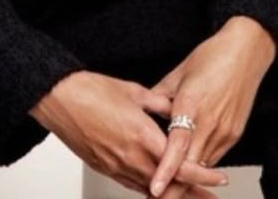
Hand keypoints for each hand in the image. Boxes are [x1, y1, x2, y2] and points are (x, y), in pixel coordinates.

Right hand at [30, 70, 228, 195]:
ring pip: (150, 190)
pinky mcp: (104, 168)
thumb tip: (174, 108)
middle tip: (211, 198)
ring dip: (172, 194)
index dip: (203, 175)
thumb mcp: (132, 91)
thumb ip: (157, 103)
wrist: (58, 99)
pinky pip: (132, 185)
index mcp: (142, 136)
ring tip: (189, 197)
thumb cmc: (90, 90)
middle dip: (193, 193)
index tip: (219, 179)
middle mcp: (131, 157)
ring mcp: (116, 166)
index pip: (180, 164)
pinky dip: (149, 188)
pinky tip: (157, 188)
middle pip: (170, 186)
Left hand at [149, 17, 276, 196]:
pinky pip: (214, 156)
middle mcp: (210, 122)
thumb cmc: (212, 56)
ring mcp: (225, 130)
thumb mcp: (178, 73)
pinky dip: (201, 163)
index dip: (165, 170)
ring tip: (170, 184)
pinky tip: (190, 164)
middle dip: (174, 183)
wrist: (246, 52)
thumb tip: (144, 110)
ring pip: (202, 165)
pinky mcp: (235, 134)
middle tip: (157, 193)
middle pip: (190, 166)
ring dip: (188, 176)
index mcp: (190, 104)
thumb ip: (160, 96)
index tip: (155, 188)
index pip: (177, 147)